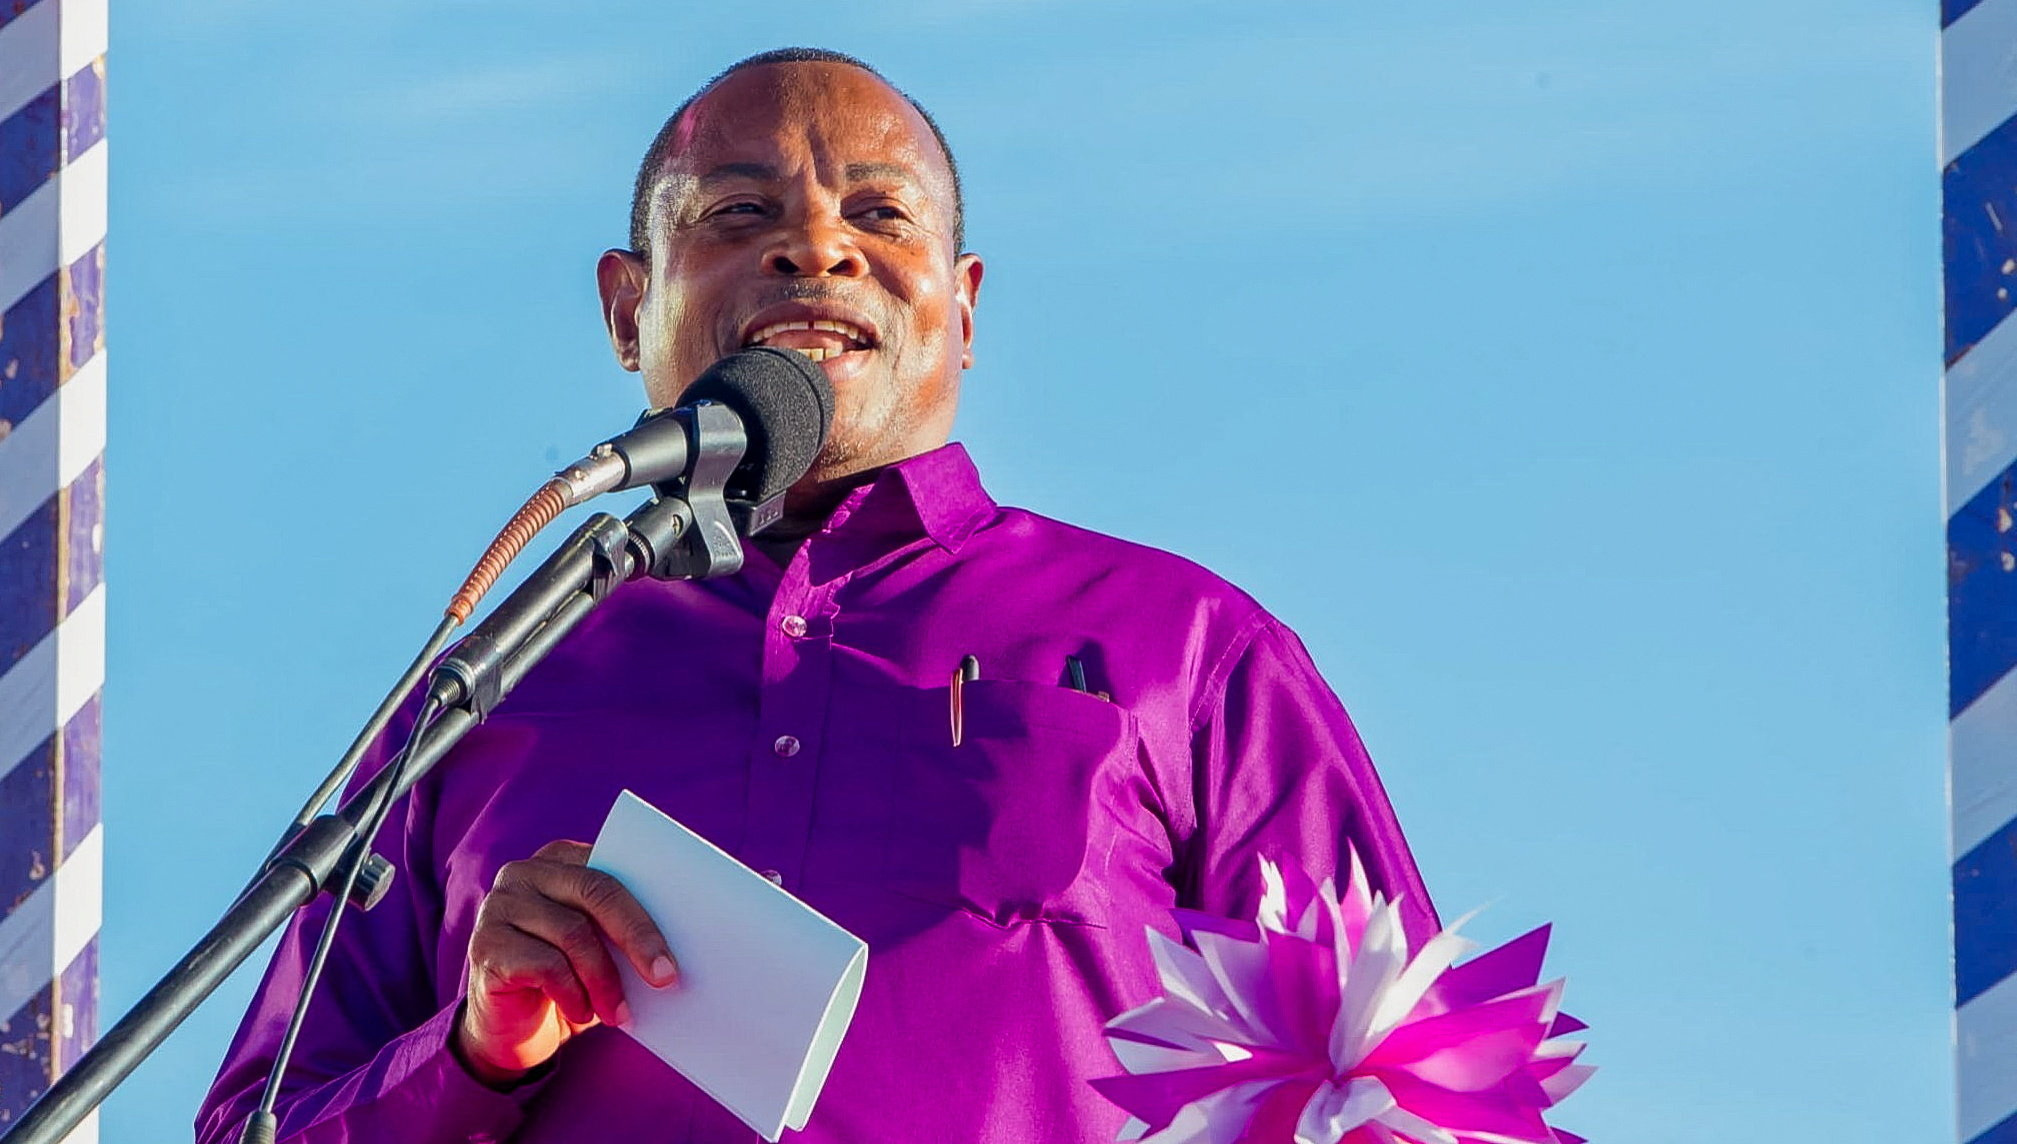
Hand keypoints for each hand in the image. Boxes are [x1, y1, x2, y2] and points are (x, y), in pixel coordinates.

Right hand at [453, 840, 678, 1086]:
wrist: (511, 1028)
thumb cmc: (568, 979)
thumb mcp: (601, 948)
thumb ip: (624, 930)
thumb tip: (676, 946)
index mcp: (560, 860)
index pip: (615, 869)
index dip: (650, 907)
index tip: (680, 944)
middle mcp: (524, 873)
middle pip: (596, 892)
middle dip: (637, 936)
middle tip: (666, 977)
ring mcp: (499, 907)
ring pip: (573, 932)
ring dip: (605, 979)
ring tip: (620, 1013)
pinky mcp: (485, 946)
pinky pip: (543, 965)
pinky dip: (572, 994)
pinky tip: (581, 1013)